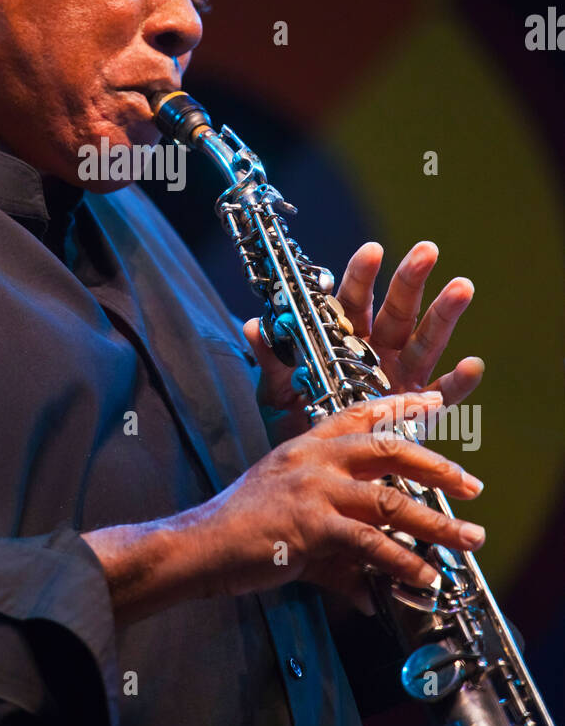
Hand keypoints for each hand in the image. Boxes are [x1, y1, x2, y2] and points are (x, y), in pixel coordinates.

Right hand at [193, 391, 485, 613]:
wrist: (202, 544)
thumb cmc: (242, 529)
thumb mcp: (292, 517)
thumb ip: (338, 546)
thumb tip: (370, 585)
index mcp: (307, 445)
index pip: (361, 414)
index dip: (400, 406)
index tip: (432, 401)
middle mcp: (314, 458)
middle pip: (389, 448)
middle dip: (437, 466)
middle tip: (470, 485)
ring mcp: (314, 489)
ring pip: (391, 500)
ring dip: (437, 524)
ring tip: (468, 540)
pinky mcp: (313, 525)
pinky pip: (371, 543)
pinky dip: (403, 563)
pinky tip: (424, 578)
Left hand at [244, 239, 484, 442]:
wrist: (311, 474)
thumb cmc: (294, 424)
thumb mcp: (276, 392)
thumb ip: (273, 360)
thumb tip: (253, 326)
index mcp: (343, 341)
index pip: (352, 302)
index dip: (361, 276)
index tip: (371, 251)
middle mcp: (376, 353)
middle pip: (397, 311)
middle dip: (411, 280)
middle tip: (427, 251)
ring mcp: (400, 379)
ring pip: (425, 341)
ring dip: (443, 315)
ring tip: (462, 286)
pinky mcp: (417, 412)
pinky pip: (441, 396)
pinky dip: (458, 382)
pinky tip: (472, 364)